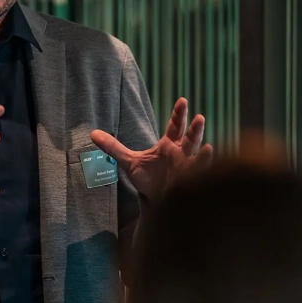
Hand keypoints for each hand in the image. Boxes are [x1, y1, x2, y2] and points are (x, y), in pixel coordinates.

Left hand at [90, 98, 212, 204]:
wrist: (154, 201)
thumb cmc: (146, 179)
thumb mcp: (128, 161)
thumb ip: (113, 147)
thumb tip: (92, 133)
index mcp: (168, 145)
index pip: (174, 126)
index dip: (178, 114)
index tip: (182, 100)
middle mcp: (181, 152)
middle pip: (188, 135)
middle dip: (192, 125)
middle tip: (196, 114)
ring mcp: (187, 165)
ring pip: (196, 149)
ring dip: (199, 138)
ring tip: (202, 127)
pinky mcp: (190, 179)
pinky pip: (199, 168)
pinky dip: (203, 160)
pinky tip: (209, 150)